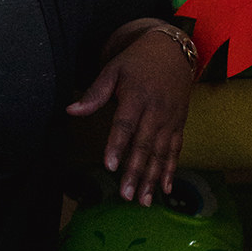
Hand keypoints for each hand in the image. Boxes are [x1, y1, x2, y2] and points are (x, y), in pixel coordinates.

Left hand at [66, 25, 193, 206]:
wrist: (172, 50)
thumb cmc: (136, 61)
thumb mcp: (113, 70)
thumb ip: (95, 93)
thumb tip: (71, 111)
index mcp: (137, 95)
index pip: (125, 124)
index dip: (117, 145)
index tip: (110, 166)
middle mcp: (156, 109)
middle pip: (144, 144)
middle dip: (135, 171)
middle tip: (126, 195)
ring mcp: (170, 118)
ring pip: (161, 152)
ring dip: (152, 178)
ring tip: (142, 200)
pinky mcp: (180, 123)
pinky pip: (176, 150)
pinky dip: (171, 170)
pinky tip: (165, 189)